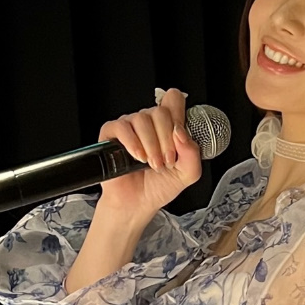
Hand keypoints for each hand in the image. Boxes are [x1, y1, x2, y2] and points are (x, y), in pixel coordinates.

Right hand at [95, 87, 201, 217]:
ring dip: (151, 145)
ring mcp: (130, 125)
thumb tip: (180, 133)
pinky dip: (132, 142)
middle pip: (160, 111)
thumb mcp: (188, 173)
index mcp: (168, 125)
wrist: (139, 204)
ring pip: (142, 118)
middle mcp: (149, 122)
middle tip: (166, 161)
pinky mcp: (112, 133)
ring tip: (152, 164)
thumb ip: (193, 153)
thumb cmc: (160, 186)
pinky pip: (122, 126)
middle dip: (166, 140)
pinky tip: (138, 157)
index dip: (178, 115)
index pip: (173, 100)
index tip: (179, 140)